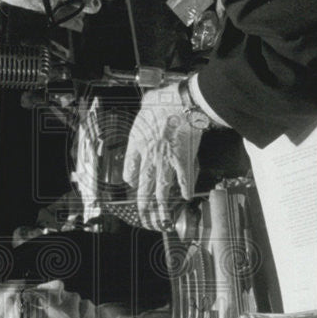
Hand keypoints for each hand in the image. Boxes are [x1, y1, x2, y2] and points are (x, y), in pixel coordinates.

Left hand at [122, 83, 203, 229]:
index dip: (130, 178)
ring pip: (162, 188)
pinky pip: (184, 179)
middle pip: (144, 185)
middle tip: (143, 215)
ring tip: (161, 216)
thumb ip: (145, 111)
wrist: (182, 104)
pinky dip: (186, 189)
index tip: (132, 182)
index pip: (130, 168)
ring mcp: (166, 161)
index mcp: (137, 143)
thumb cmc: (164, 101)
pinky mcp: (183, 160)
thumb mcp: (145, 104)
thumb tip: (146, 107)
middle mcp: (149, 157)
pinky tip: (186, 197)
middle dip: (143, 203)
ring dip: (161, 204)